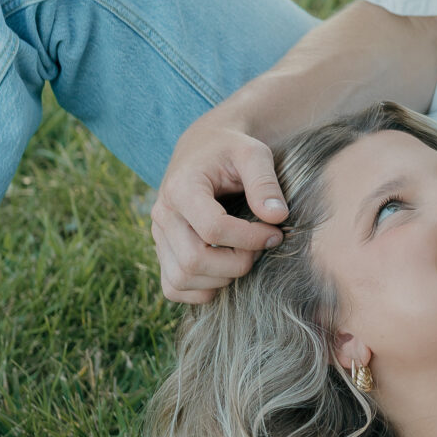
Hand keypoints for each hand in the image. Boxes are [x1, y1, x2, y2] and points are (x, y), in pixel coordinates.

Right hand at [150, 115, 288, 302]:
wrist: (204, 147)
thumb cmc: (231, 149)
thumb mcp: (253, 153)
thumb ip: (265, 182)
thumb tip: (278, 217)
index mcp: (182, 188)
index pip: (212, 229)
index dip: (250, 239)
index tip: (275, 233)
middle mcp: (163, 214)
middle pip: (194, 260)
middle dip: (237, 264)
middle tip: (260, 248)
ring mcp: (159, 235)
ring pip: (181, 279)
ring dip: (221, 278)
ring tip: (244, 256)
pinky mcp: (162, 250)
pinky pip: (173, 287)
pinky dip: (201, 289)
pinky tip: (226, 270)